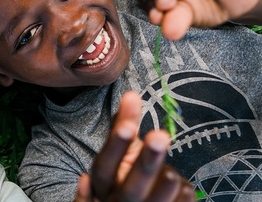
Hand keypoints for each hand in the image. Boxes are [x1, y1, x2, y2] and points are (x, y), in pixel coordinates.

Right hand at [73, 92, 195, 201]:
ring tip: (172, 173)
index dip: (116, 147)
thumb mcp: (122, 151)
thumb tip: (131, 95)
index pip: (104, 167)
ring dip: (164, 186)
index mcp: (104, 184)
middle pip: (129, 190)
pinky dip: (182, 197)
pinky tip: (183, 185)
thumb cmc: (128, 173)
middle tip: (160, 136)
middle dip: (146, 163)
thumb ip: (124, 125)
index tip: (129, 127)